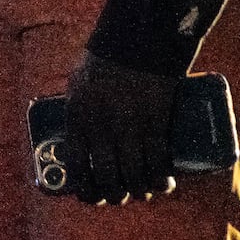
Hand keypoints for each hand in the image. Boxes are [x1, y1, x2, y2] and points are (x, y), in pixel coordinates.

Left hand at [56, 51, 182, 204]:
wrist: (137, 42)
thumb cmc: (103, 60)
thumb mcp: (77, 84)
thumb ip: (75, 107)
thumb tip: (76, 129)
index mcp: (77, 118)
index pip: (75, 164)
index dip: (83, 187)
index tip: (90, 196)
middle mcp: (101, 127)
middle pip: (106, 175)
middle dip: (113, 194)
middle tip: (119, 197)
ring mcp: (129, 127)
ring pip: (133, 173)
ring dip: (139, 190)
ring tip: (142, 193)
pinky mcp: (156, 123)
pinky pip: (158, 161)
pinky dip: (161, 178)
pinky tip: (164, 185)